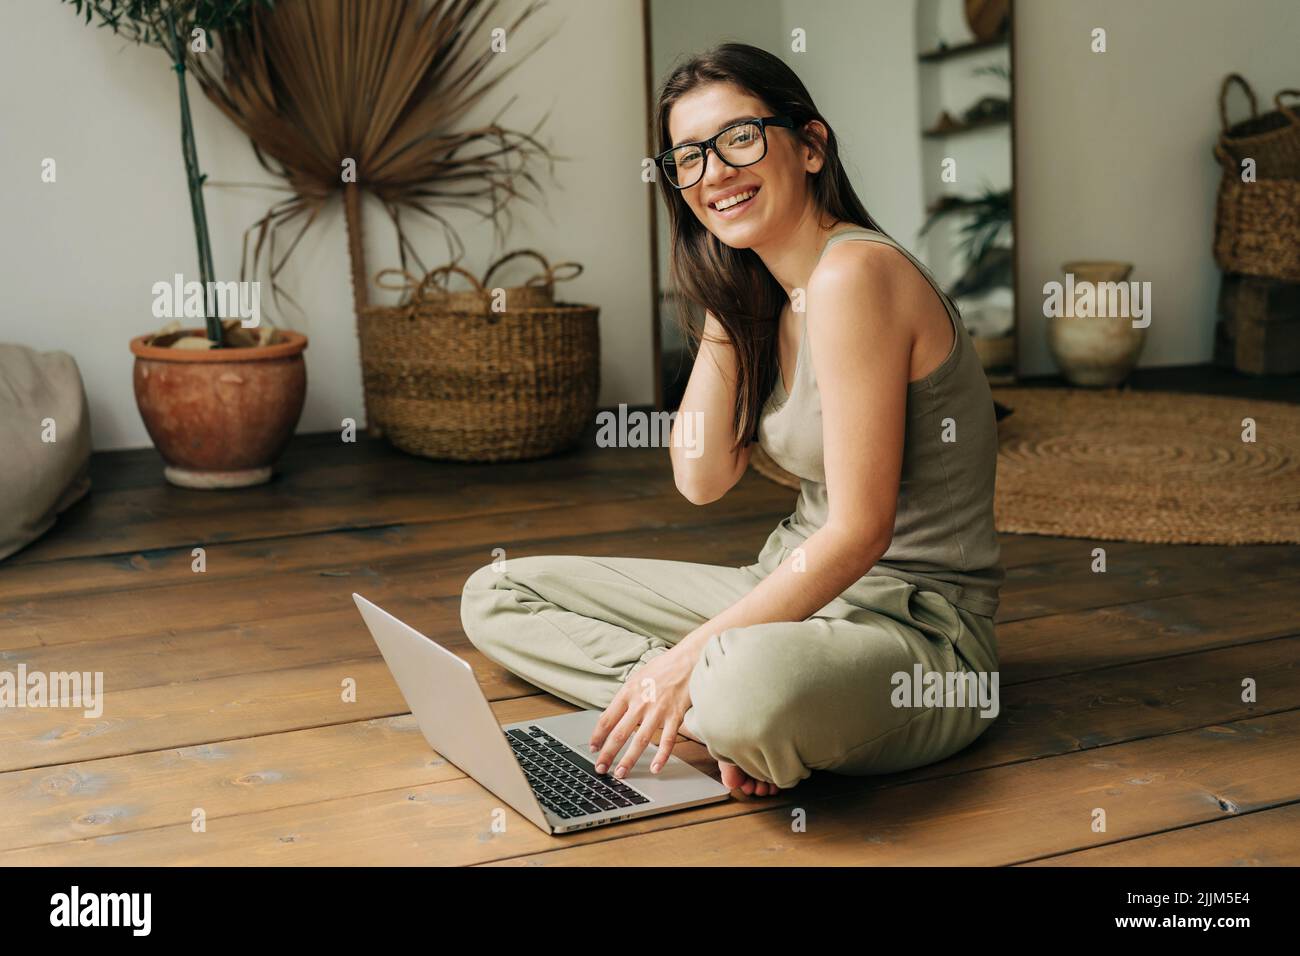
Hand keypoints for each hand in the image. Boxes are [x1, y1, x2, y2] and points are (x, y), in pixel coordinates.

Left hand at [589, 638, 701, 778]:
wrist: (688, 659)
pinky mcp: (675, 716)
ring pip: (640, 741)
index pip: (607, 719)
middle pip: (619, 734)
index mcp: (628, 692)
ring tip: (621, 774)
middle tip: (600, 768)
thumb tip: (613, 714)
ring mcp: (658, 711)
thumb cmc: (663, 667)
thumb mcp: (637, 677)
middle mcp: (640, 703)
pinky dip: (661, 756)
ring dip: (629, 760)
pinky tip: (656, 768)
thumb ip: (626, 697)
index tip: (593, 748)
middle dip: (607, 754)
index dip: (597, 736)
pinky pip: (667, 740)